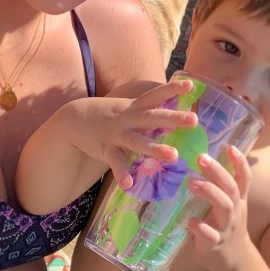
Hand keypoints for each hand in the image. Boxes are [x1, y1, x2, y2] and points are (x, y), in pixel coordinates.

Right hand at [69, 79, 197, 188]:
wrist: (74, 119)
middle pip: (153, 117)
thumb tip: (176, 115)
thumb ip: (149, 111)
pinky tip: (129, 185)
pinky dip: (121, 173)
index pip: (156, 95)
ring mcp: (117, 134)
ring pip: (138, 141)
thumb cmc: (110, 114)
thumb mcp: (129, 107)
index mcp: (135, 106)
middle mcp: (128, 118)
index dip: (172, 89)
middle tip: (194, 120)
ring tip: (173, 156)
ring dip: (155, 148)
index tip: (190, 85)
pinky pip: (115, 162)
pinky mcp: (106, 149)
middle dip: (174, 118)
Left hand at [187, 147, 252, 270]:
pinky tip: (190, 220)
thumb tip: (203, 158)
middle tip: (201, 158)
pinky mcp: (215, 244)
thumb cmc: (227, 225)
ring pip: (224, 207)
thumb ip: (221, 186)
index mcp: (239, 199)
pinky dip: (200, 227)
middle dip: (217, 172)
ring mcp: (226, 227)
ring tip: (191, 182)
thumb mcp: (231, 204)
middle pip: (231, 188)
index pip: (244, 178)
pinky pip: (209, 235)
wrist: (235, 262)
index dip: (240, 162)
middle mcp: (235, 210)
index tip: (230, 146)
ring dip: (209, 192)